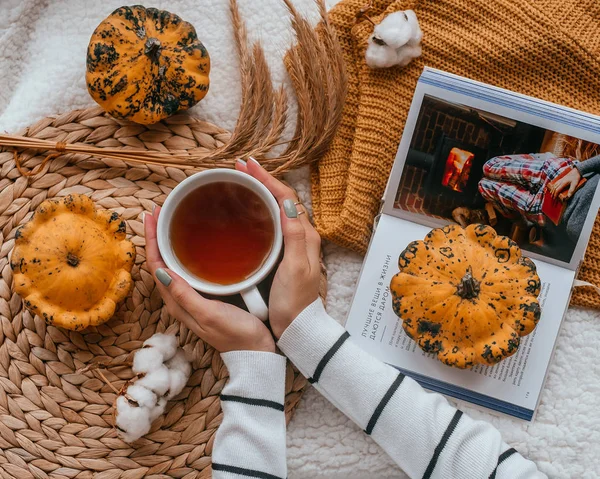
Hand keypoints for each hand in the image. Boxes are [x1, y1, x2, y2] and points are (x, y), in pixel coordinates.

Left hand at [144, 208, 275, 352]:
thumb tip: (161, 270)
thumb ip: (185, 294)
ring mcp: (192, 297)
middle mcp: (179, 298)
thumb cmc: (236, 334)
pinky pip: (188, 269)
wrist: (256, 352)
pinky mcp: (206, 296)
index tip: (153, 215)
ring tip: (171, 221)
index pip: (156, 265)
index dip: (152, 239)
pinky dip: (185, 252)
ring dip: (169, 242)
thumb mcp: (209, 313)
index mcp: (176, 302)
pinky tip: (194, 243)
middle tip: (160, 211)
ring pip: (173, 264)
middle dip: (157, 236)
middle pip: (161, 262)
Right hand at [235, 158, 321, 338]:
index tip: (248, 165)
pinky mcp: (282, 254)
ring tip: (241, 180)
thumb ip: (294, 236)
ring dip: (260, 191)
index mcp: (305, 235)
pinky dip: (258, 210)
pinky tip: (246, 211)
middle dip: (261, 180)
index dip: (267, 179)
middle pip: (281, 198)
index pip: (287, 197)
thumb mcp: (295, 268)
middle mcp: (301, 235)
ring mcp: (291, 244)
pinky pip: (271, 223)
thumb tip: (287, 202)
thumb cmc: (295, 301)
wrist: (297, 326)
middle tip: (240, 167)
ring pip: (276, 209)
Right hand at [547, 167, 580, 199]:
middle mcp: (561, 181)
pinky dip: (553, 185)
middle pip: (554, 188)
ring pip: (554, 185)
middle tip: (552, 196)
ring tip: (551, 192)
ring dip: (552, 189)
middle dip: (553, 192)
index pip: (557, 190)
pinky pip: (556, 182)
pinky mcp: (562, 178)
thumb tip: (568, 196)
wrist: (577, 170)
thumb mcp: (575, 184)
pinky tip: (554, 186)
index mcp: (563, 183)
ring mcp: (561, 179)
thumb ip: (571, 190)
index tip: (554, 198)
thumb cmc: (576, 177)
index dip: (555, 194)